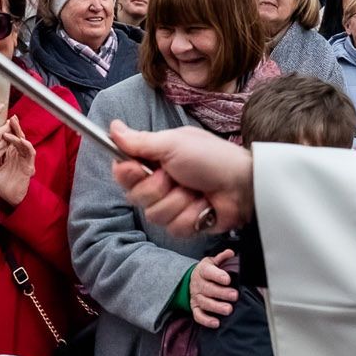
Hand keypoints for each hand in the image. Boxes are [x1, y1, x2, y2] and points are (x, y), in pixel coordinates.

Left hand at [0, 116, 36, 206]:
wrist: (9, 196)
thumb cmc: (2, 182)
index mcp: (10, 152)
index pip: (8, 135)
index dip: (5, 126)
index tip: (0, 116)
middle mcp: (18, 153)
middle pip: (16, 135)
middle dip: (13, 125)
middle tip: (9, 115)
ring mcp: (24, 158)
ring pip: (23, 141)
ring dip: (18, 132)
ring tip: (11, 125)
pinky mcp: (29, 165)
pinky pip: (29, 152)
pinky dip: (25, 145)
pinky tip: (19, 139)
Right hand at [107, 120, 253, 236]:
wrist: (242, 184)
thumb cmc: (212, 157)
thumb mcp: (173, 144)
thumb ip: (140, 141)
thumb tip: (112, 127)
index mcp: (154, 160)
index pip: (123, 171)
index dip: (126, 173)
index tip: (136, 168)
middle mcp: (159, 183)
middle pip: (135, 196)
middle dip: (158, 188)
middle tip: (176, 176)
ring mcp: (172, 205)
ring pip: (154, 215)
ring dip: (178, 202)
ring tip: (196, 191)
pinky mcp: (184, 224)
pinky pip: (173, 228)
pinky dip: (191, 216)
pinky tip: (204, 206)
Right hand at [189, 250, 238, 327]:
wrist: (191, 281)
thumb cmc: (206, 272)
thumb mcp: (212, 262)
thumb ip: (221, 258)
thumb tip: (230, 253)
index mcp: (202, 271)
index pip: (208, 272)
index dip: (218, 276)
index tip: (228, 279)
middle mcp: (198, 284)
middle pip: (208, 289)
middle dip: (221, 293)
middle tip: (234, 295)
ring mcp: (196, 297)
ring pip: (205, 303)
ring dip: (216, 307)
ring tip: (228, 309)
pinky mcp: (195, 308)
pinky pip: (198, 316)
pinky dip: (206, 320)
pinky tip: (216, 323)